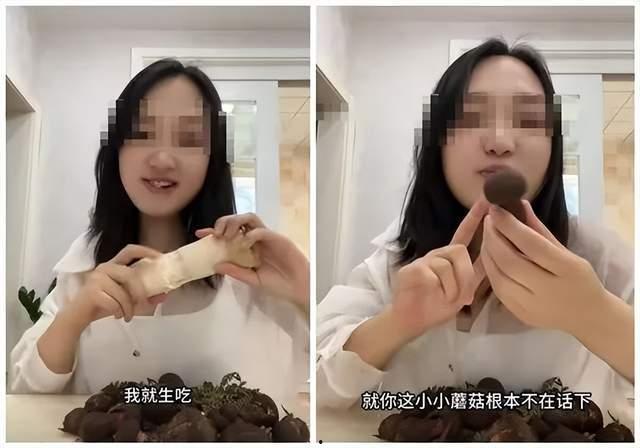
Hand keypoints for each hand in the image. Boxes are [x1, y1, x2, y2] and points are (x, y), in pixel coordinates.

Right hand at [67, 245, 164, 324]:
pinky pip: (113, 302)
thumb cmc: (103, 304)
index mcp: (114, 265)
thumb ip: (144, 296)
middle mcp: (105, 268)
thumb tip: (164, 295)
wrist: (77, 317)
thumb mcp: (126, 299)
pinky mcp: (91, 291)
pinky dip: (119, 312)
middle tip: (144, 304)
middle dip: (140, 291)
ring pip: (122, 292)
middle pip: (130, 274)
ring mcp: (96, 278)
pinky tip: (116, 315)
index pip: (130, 250)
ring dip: (129, 308)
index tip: (160, 257)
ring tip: (127, 316)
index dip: (146, 251)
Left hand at [195, 213, 309, 314]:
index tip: (200, 233)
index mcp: (249, 247)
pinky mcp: (278, 239)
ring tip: (228, 235)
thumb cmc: (278, 284)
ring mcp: (267, 237)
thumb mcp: (252, 279)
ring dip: (236, 222)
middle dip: (225, 221)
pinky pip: (262, 230)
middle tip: (217, 233)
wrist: (298, 288)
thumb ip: (236, 271)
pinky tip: (245, 244)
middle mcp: (256, 239)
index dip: (214, 231)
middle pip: (239, 220)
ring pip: (250, 218)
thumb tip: (215, 265)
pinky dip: (251, 234)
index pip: (229, 233)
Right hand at [390, 198, 488, 339]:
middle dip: (466, 275)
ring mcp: (424, 261)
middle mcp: (437, 255)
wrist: (411, 321)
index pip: (464, 234)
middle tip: (464, 297)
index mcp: (449, 258)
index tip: (486, 201)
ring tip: (447, 300)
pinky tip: (434, 296)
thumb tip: (494, 261)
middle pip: (460, 251)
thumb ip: (476, 275)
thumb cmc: (437, 307)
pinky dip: (441, 290)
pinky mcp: (413, 269)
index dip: (474, 218)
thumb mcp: (464, 291)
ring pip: (448, 265)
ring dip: (454, 287)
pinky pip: (435, 275)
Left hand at [481, 200, 606, 334]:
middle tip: (489, 219)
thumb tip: (518, 204)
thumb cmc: (579, 279)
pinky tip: (489, 255)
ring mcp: (531, 306)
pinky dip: (491, 269)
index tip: (496, 209)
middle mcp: (548, 290)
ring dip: (488, 252)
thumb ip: (539, 229)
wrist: (587, 317)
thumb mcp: (566, 252)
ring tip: (488, 234)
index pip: (532, 244)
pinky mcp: (519, 314)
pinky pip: (498, 289)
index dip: (509, 225)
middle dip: (494, 237)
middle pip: (510, 261)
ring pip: (498, 276)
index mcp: (567, 270)